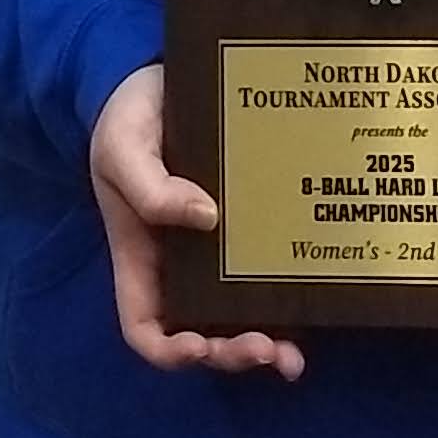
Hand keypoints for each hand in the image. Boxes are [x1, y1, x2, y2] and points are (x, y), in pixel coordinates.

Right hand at [87, 65, 305, 380]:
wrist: (157, 82)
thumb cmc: (127, 121)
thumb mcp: (123, 148)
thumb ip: (152, 187)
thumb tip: (206, 217)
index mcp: (141, 259)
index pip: (145, 328)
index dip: (170, 351)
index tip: (201, 346)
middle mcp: (179, 268)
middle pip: (200, 335)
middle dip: (230, 353)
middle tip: (266, 350)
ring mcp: (216, 254)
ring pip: (239, 317)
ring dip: (267, 343)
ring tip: (293, 355)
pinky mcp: (250, 231)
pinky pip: (268, 277)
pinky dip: (290, 304)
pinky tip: (314, 306)